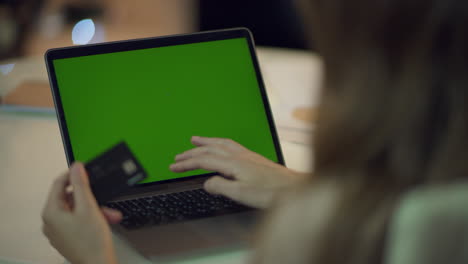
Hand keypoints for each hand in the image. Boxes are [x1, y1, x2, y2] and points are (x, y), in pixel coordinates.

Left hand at [41, 163, 121, 263]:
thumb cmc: (91, 243)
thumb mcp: (89, 207)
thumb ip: (81, 185)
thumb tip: (76, 167)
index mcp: (51, 212)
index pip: (58, 183)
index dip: (73, 175)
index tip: (85, 171)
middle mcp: (51, 222)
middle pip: (70, 198)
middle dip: (90, 197)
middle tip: (102, 197)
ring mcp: (59, 231)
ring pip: (77, 210)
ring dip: (95, 208)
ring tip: (110, 214)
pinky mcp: (69, 237)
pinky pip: (79, 220)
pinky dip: (92, 218)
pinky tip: (106, 220)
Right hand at [170, 136, 306, 208]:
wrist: (294, 188)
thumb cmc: (271, 192)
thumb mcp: (241, 194)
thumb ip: (221, 186)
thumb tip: (206, 182)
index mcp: (233, 163)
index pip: (203, 160)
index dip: (187, 163)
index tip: (173, 167)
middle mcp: (238, 155)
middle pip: (209, 149)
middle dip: (191, 153)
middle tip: (177, 157)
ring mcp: (247, 154)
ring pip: (220, 143)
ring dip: (205, 142)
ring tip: (194, 140)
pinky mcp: (253, 157)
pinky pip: (230, 144)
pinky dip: (219, 143)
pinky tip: (220, 146)